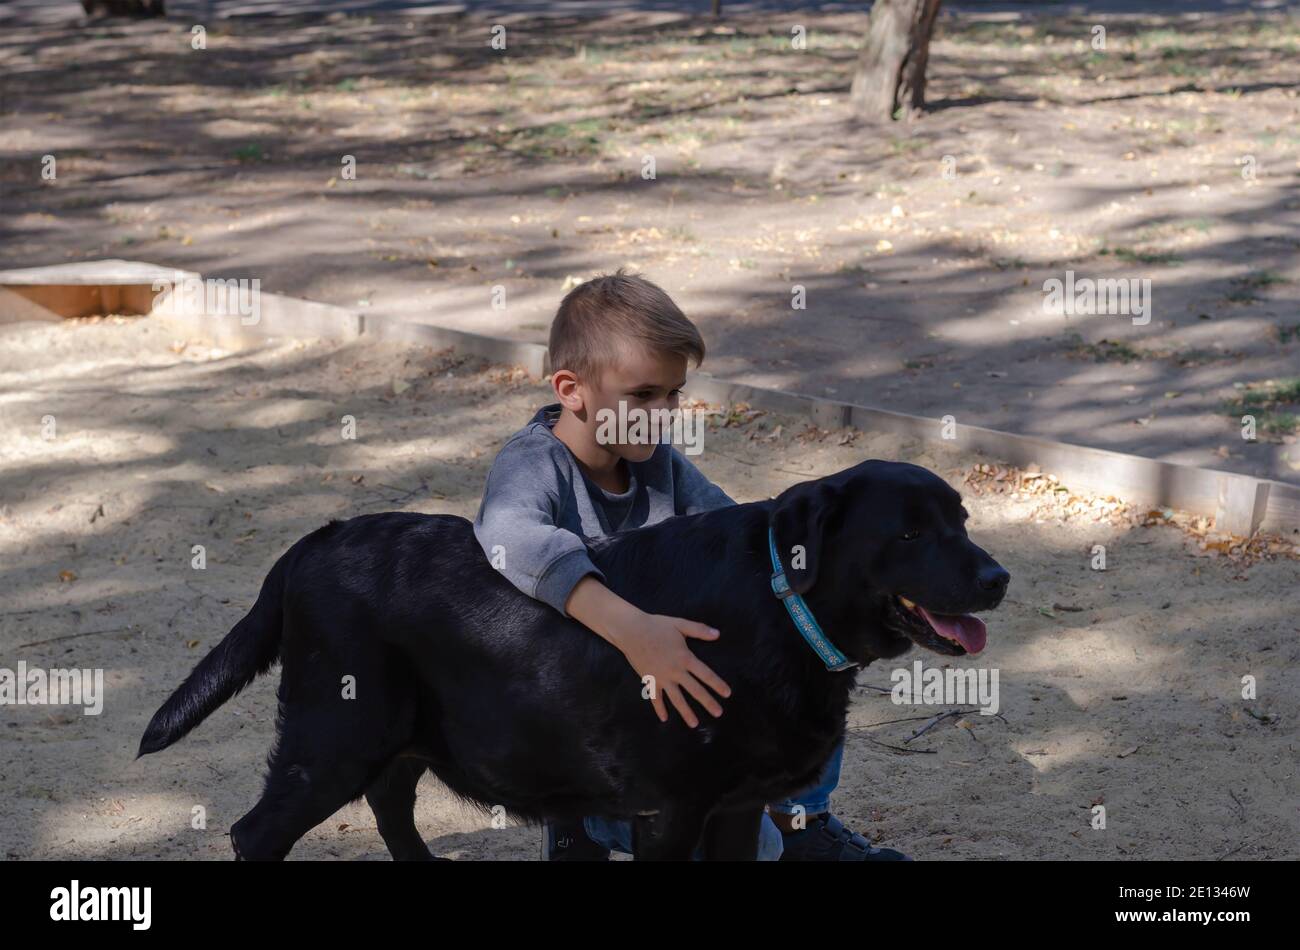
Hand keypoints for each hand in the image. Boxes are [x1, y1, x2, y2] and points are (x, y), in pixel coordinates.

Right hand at [613, 612, 730, 727]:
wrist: (631, 631)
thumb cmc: (657, 626)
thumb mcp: (680, 624)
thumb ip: (699, 630)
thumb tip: (718, 634)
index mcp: (685, 658)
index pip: (705, 674)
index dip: (717, 684)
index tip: (727, 694)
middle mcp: (675, 671)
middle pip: (694, 690)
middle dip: (707, 702)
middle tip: (718, 713)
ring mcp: (661, 678)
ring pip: (676, 699)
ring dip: (686, 712)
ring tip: (694, 724)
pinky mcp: (649, 680)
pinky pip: (655, 698)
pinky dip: (659, 708)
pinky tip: (664, 718)